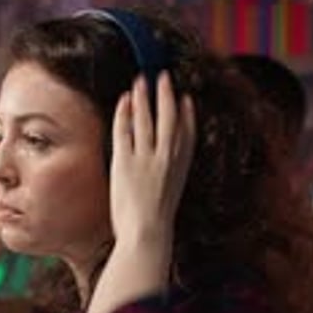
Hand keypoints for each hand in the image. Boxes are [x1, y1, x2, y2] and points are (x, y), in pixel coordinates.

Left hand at [110, 71, 195, 251]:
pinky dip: (125, 113)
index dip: (188, 114)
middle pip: (169, 119)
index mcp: (181, 168)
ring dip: (144, 96)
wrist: (146, 235)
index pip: (188, 134)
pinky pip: (125, 130)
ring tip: (140, 80)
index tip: (186, 99)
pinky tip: (124, 101)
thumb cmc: (154, 224)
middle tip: (162, 77)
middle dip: (166, 95)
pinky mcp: (126, 162)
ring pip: (146, 119)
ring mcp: (147, 159)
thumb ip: (165, 176)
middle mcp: (167, 159)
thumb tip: (156, 163)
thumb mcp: (168, 197)